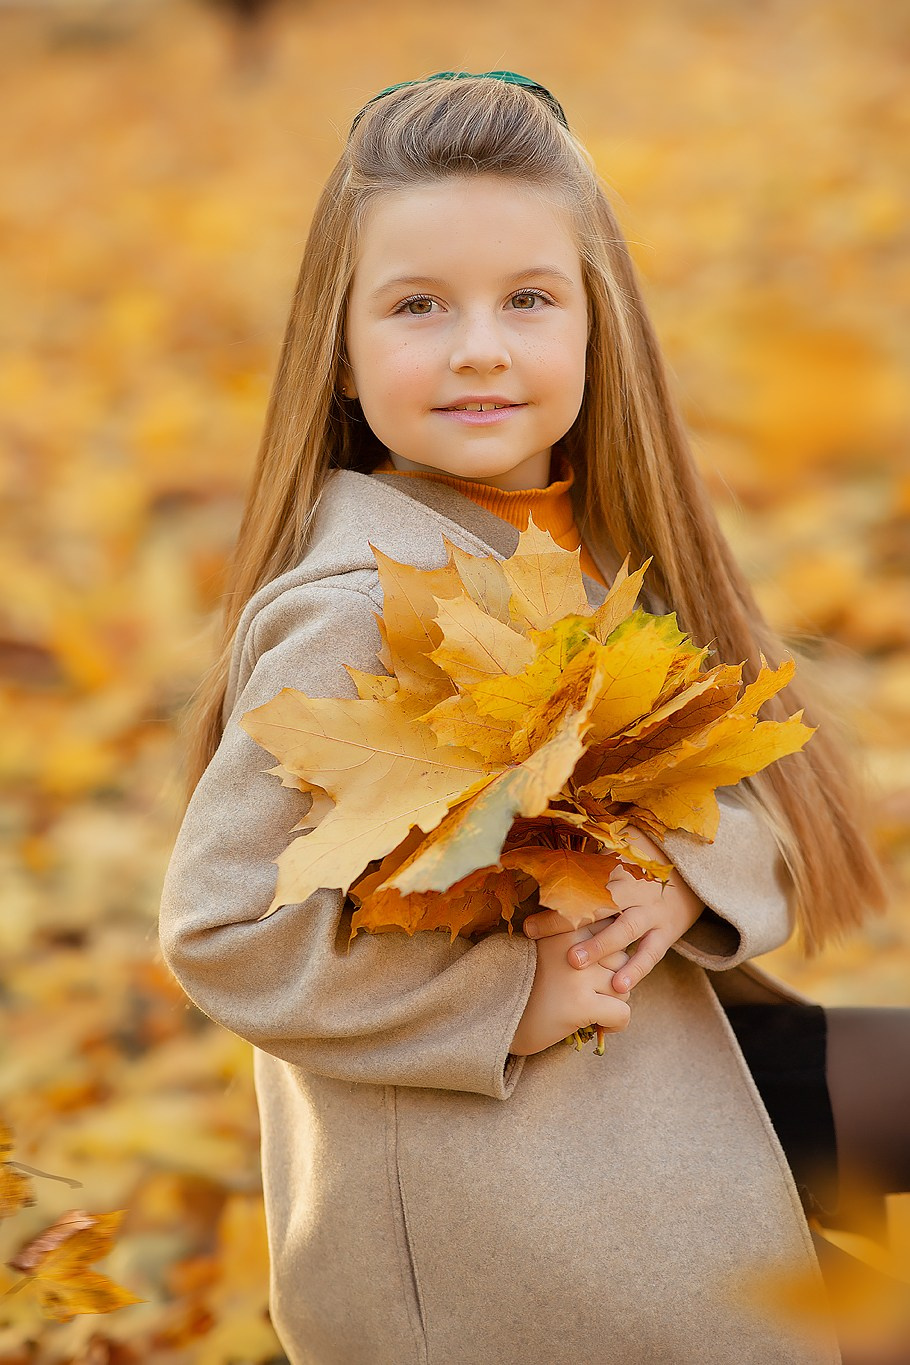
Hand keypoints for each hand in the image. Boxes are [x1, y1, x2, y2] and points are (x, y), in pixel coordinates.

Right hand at [510, 922, 631, 1056]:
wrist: (497, 1018)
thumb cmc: (526, 983)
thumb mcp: (547, 948)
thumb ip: (578, 941)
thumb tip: (621, 943)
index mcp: (565, 928)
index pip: (610, 932)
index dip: (607, 954)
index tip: (594, 967)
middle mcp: (573, 947)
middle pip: (622, 959)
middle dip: (615, 979)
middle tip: (595, 994)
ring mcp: (578, 976)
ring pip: (624, 987)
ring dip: (615, 1002)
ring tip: (595, 1009)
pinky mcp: (581, 1005)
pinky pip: (622, 1013)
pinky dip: (617, 1024)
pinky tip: (601, 1026)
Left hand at [522, 830, 703, 994]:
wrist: (692, 876)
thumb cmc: (639, 875)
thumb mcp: (617, 863)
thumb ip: (586, 869)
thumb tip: (540, 869)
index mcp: (614, 872)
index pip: (579, 884)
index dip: (552, 898)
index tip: (527, 917)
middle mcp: (632, 890)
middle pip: (596, 904)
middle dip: (566, 919)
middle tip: (537, 934)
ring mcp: (651, 912)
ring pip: (624, 928)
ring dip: (599, 945)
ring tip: (576, 962)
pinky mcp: (667, 932)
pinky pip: (650, 953)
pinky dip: (635, 970)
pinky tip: (618, 986)